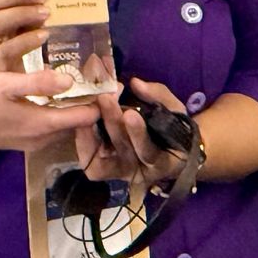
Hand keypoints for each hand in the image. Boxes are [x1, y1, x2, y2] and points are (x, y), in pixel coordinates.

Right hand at [0, 68, 99, 151]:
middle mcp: (39, 140)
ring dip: (75, 110)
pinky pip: (49, 129)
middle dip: (92, 106)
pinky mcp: (19, 141)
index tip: (114, 83)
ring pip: (63, 127)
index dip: (101, 102)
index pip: (84, 119)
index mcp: (40, 126)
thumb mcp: (6, 84)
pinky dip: (59, 114)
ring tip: (85, 84)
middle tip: (102, 80)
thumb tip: (71, 82)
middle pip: (77, 125)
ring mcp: (28, 143)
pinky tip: (56, 95)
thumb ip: (39, 83)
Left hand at [71, 77, 190, 203]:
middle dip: (113, 123)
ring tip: (89, 109)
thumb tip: (135, 83)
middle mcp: (141, 173)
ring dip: (92, 136)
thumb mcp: (174, 110)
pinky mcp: (105, 171)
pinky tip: (82, 122)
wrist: (170, 151)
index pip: (149, 151)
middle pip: (123, 152)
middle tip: (105, 98)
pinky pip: (90, 164)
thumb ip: (158, 96)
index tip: (130, 112)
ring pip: (101, 163)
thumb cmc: (174, 129)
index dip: (138, 133)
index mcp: (164, 161)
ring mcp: (121, 174)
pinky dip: (83, 145)